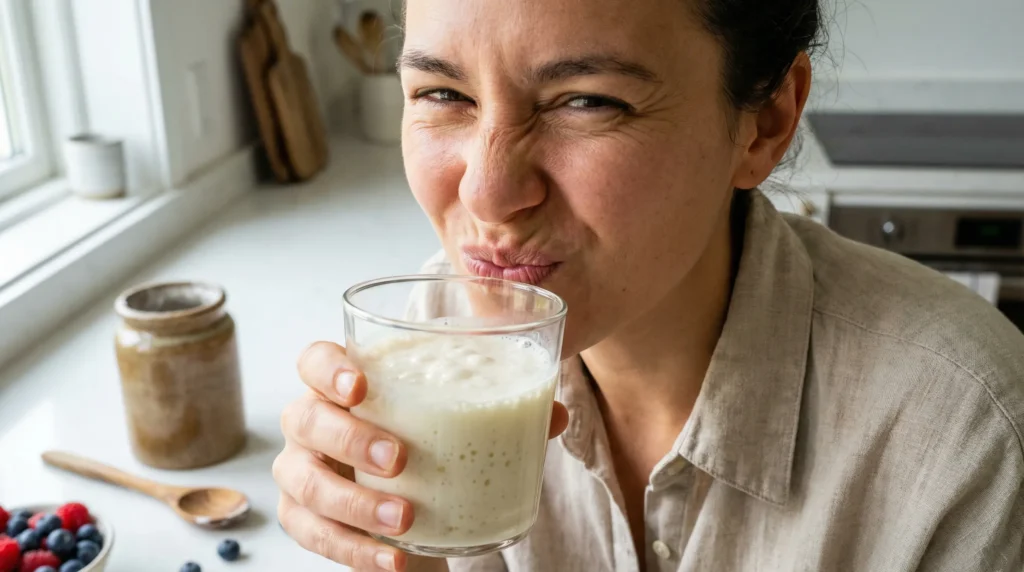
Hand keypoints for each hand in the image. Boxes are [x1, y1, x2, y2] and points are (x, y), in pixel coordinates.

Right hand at [274, 341, 569, 570]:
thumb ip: (504, 408)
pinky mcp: (304, 517)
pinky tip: (391, 561)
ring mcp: (302, 470)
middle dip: (351, 439)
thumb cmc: (429, 440)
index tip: (362, 387)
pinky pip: (314, 535)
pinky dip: (353, 551)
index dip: (328, 369)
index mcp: (344, 384)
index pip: (314, 360)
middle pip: (305, 419)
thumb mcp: (462, 419)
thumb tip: (553, 414)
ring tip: (403, 518)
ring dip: (355, 503)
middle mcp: (312, 421)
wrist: (409, 496)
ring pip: (305, 483)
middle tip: (399, 458)